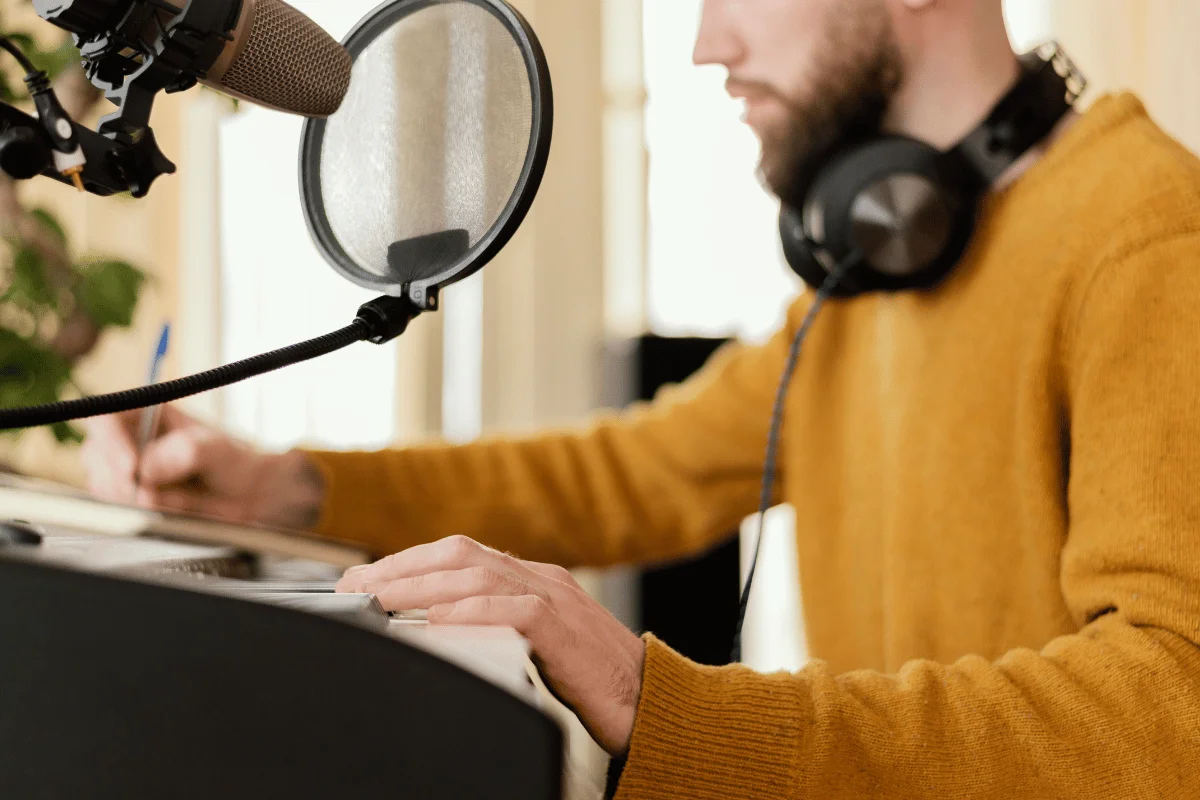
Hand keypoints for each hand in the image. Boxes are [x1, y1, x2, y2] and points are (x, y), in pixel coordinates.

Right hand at [80, 406, 324, 529]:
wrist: (246, 495)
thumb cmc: (233, 462)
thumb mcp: (217, 449)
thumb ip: (184, 452)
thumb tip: (146, 471)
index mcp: (147, 413)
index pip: (108, 419)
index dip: (112, 443)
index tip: (132, 469)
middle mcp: (129, 439)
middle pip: (96, 454)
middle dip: (118, 477)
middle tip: (147, 494)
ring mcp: (124, 469)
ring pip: (103, 484)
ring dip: (129, 497)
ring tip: (170, 501)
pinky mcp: (128, 497)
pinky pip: (115, 507)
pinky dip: (136, 512)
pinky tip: (167, 509)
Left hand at [336, 536, 645, 754]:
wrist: (654, 700)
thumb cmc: (595, 680)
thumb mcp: (536, 644)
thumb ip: (495, 626)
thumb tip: (432, 627)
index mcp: (533, 579)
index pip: (460, 554)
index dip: (408, 561)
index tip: (365, 579)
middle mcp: (543, 580)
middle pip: (461, 557)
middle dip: (403, 568)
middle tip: (357, 587)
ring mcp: (558, 601)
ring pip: (480, 577)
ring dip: (423, 586)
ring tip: (383, 599)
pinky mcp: (569, 633)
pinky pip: (517, 611)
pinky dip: (473, 612)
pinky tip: (439, 621)